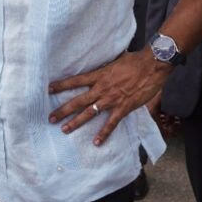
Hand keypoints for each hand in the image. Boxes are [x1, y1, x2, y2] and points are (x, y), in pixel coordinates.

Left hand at [48, 49, 172, 145]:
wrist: (152, 66)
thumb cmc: (135, 61)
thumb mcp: (117, 59)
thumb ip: (107, 65)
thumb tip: (103, 62)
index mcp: (99, 75)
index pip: (76, 81)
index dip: (62, 85)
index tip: (49, 89)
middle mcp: (101, 88)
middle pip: (78, 101)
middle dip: (63, 110)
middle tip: (50, 118)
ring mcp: (111, 99)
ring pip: (89, 113)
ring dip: (76, 122)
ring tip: (64, 129)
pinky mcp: (123, 108)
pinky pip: (111, 123)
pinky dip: (103, 133)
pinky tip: (96, 142)